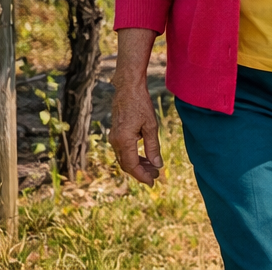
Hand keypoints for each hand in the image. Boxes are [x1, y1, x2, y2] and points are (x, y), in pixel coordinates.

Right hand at [109, 27, 162, 184]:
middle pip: (127, 164)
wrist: (128, 89)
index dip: (142, 176)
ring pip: (124, 158)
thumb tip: (157, 164)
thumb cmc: (141, 105)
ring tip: (152, 167)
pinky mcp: (115, 134)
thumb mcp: (151, 126)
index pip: (132, 166)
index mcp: (124, 141)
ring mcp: (113, 138)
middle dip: (141, 172)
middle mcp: (115, 141)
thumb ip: (153, 146)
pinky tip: (144, 156)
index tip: (153, 182)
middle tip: (156, 176)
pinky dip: (133, 156)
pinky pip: (123, 150)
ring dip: (138, 164)